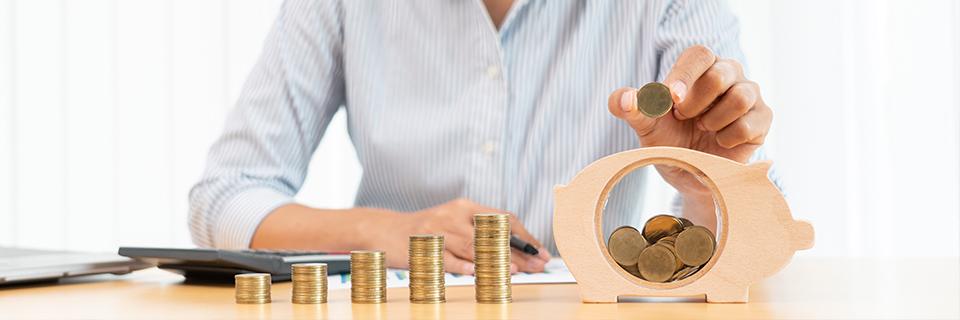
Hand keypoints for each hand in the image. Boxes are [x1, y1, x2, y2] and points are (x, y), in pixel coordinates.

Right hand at [369, 198, 550, 274]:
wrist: (386, 230)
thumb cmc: (427, 230)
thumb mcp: (454, 222)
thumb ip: (481, 231)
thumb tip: (518, 250)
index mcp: (465, 206)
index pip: (503, 218)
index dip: (524, 235)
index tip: (540, 251)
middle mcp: (453, 215)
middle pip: (493, 234)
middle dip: (519, 251)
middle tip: (537, 265)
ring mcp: (439, 232)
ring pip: (474, 247)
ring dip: (498, 260)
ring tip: (516, 270)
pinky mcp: (426, 248)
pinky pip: (450, 260)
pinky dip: (467, 267)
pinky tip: (482, 273)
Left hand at [607, 45, 771, 195]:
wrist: (690, 174)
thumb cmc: (669, 140)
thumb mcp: (645, 125)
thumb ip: (631, 108)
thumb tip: (622, 99)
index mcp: (700, 66)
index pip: (698, 55)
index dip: (685, 76)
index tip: (672, 100)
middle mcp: (729, 73)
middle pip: (721, 74)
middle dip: (696, 103)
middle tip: (684, 118)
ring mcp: (750, 94)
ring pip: (740, 97)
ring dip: (713, 121)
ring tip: (703, 129)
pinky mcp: (763, 118)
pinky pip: (749, 125)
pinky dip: (727, 139)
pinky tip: (720, 142)